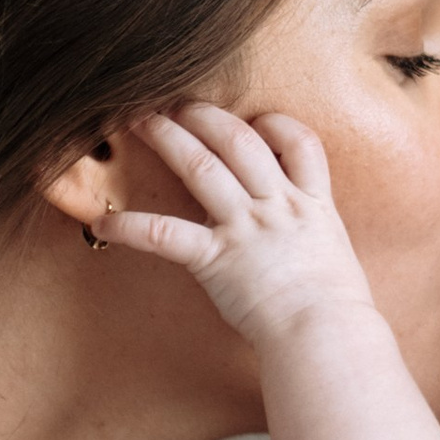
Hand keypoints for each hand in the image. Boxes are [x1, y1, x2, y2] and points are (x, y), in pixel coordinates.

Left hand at [94, 102, 376, 348]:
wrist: (328, 335)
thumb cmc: (338, 310)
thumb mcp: (335, 258)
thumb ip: (313, 238)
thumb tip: (299, 244)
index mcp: (312, 205)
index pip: (299, 143)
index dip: (275, 125)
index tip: (256, 122)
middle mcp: (277, 206)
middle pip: (239, 142)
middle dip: (205, 117)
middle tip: (177, 104)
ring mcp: (246, 228)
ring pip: (202, 167)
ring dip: (168, 139)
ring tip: (141, 121)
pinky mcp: (216, 259)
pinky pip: (164, 234)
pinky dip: (129, 227)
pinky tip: (101, 224)